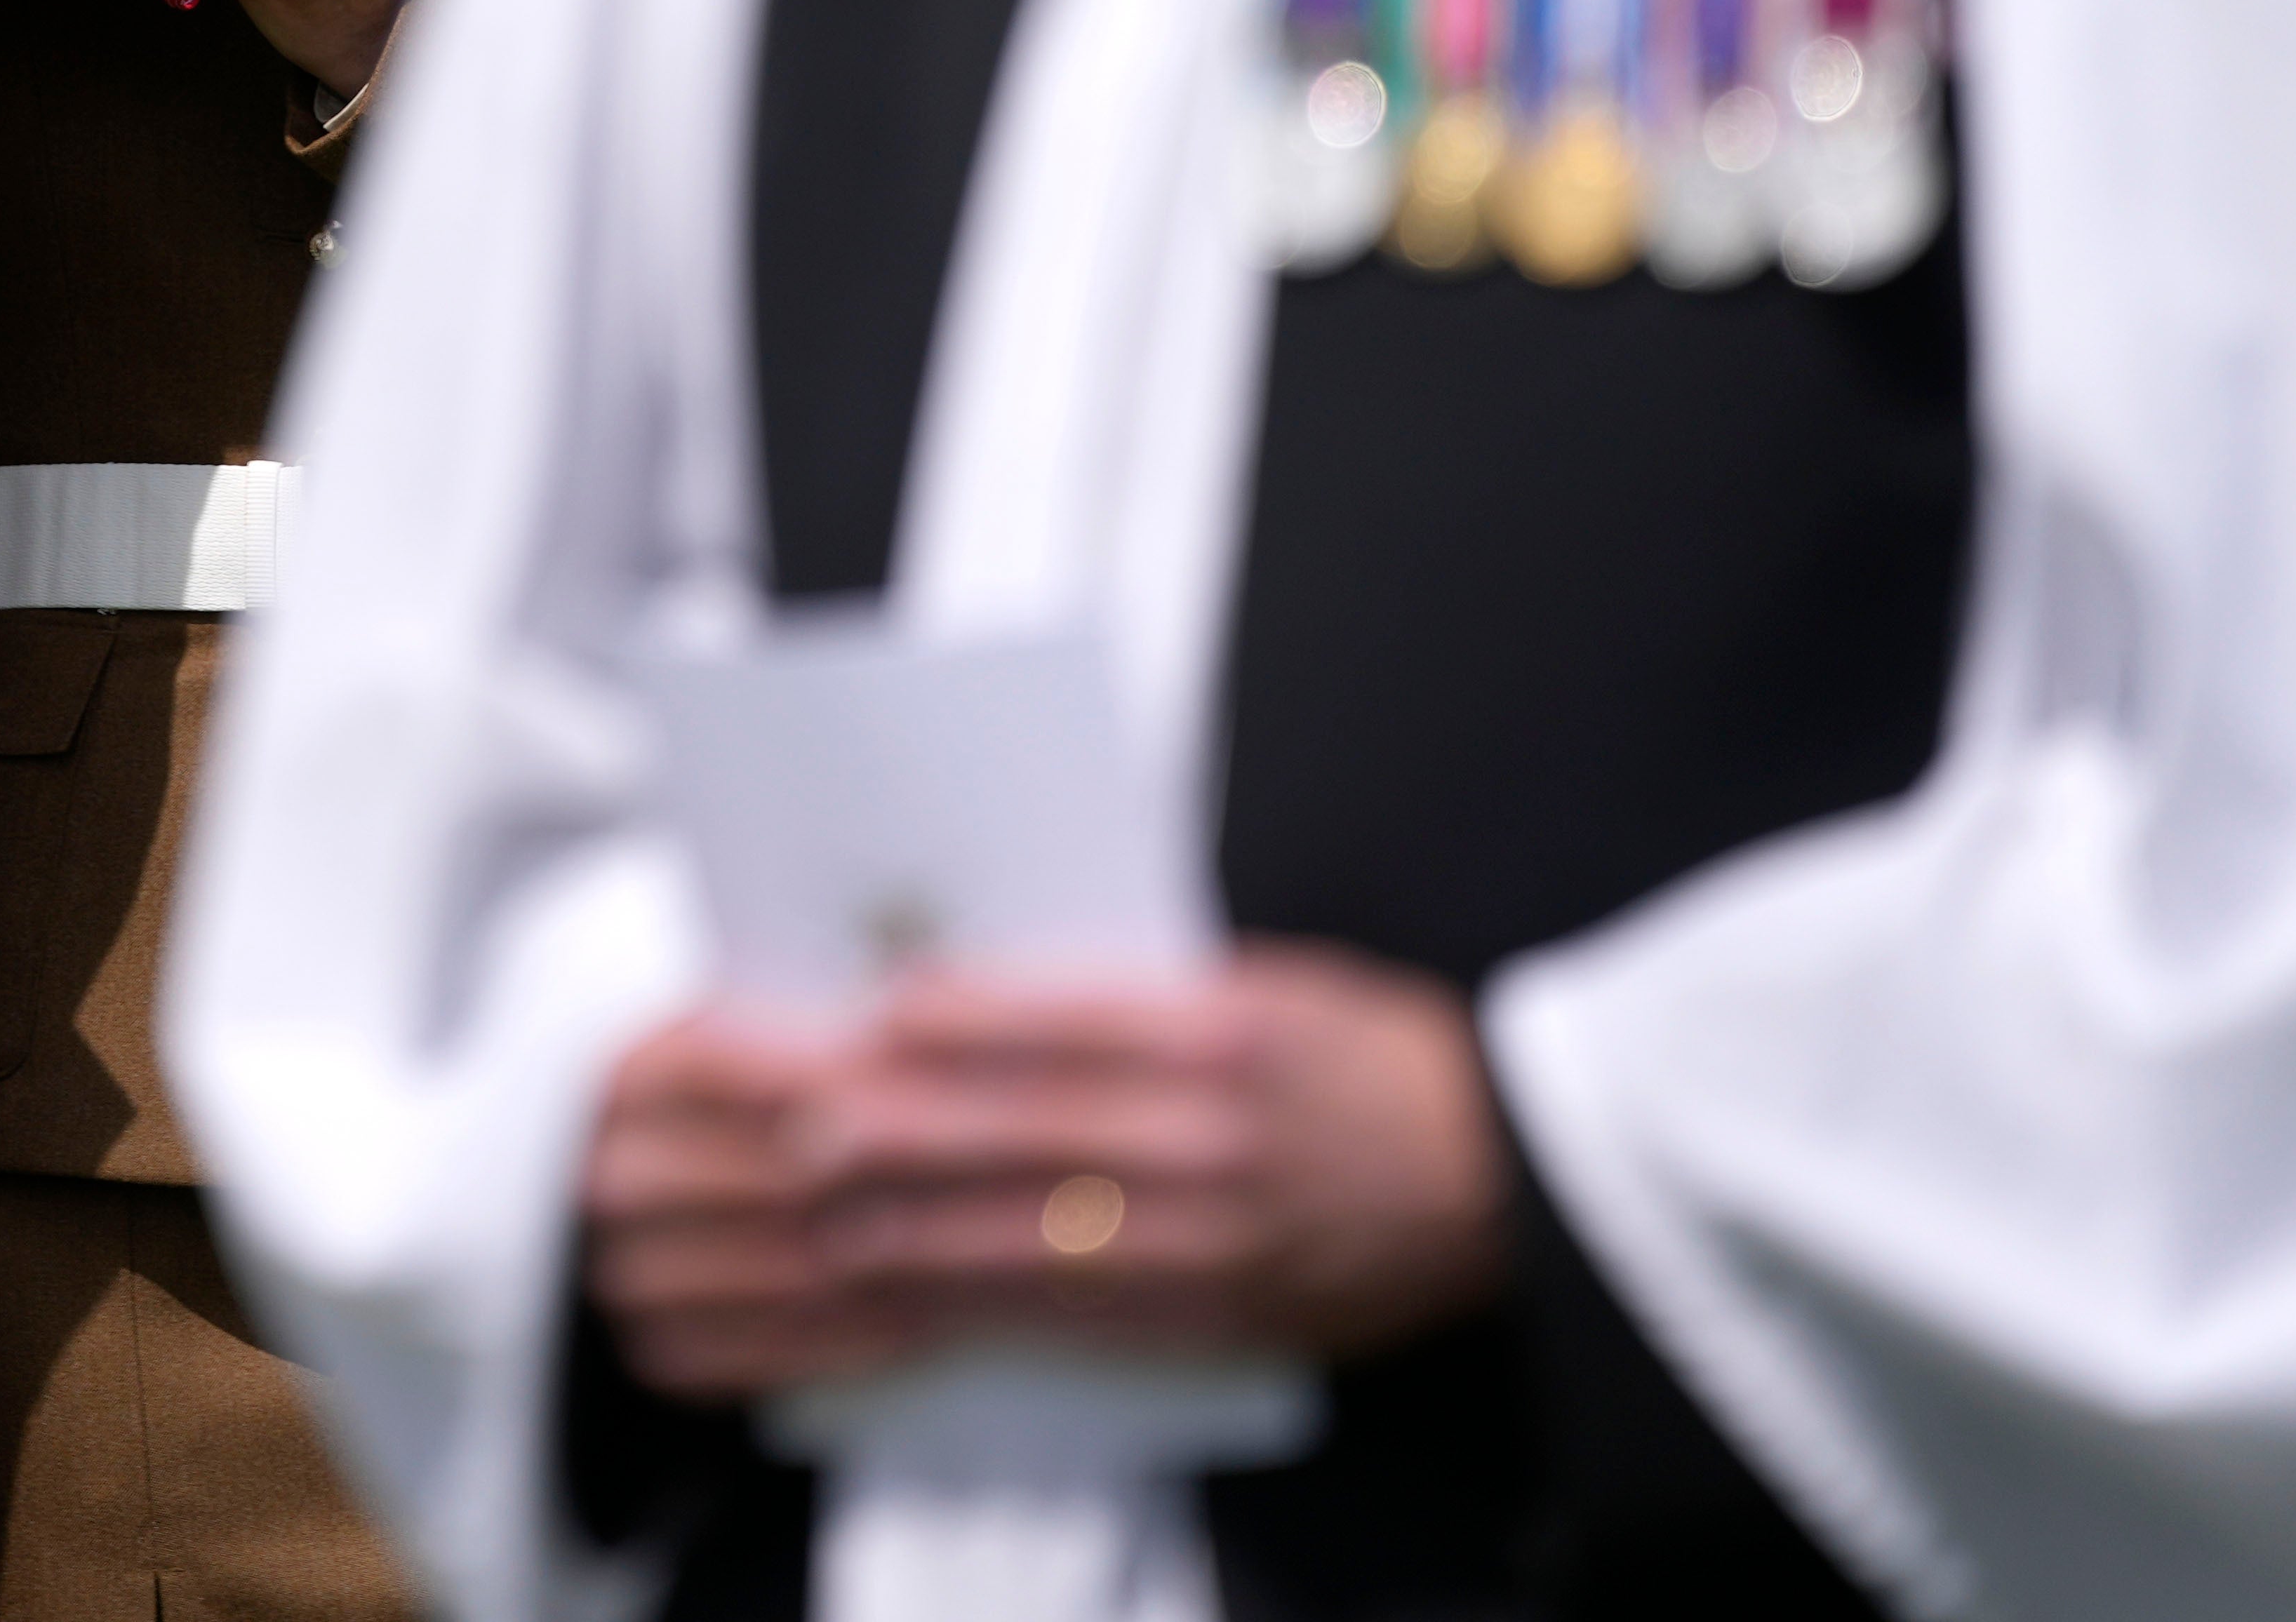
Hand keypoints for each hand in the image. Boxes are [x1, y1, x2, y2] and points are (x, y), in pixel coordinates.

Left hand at [581, 949, 1506, 1395]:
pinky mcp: (1210, 1315)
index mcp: (1222, 1032)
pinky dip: (980, 1301)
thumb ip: (1129, 987)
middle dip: (896, 1132)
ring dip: (909, 1228)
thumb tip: (976, 979)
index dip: (952, 1020)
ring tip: (823, 1214)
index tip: (870, 1011)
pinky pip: (1070, 1314)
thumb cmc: (1364, 1059)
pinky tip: (913, 1289)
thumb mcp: (1260, 981)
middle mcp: (1210, 1136)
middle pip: (1017, 1132)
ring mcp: (1209, 1238)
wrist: (1496, 1175)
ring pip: (1023, 1234)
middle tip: (799, 1125)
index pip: (1057, 1019)